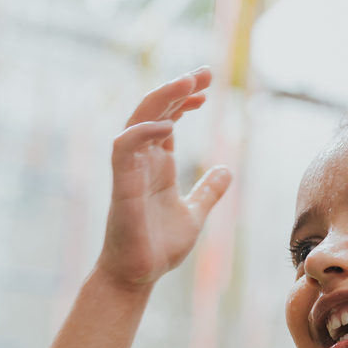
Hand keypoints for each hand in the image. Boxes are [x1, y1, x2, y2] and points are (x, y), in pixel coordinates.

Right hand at [98, 68, 231, 286]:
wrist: (139, 275)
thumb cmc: (160, 246)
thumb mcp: (195, 213)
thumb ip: (208, 191)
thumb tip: (226, 170)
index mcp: (157, 165)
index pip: (167, 119)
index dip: (184, 100)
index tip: (208, 88)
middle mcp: (141, 161)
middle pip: (154, 111)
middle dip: (177, 89)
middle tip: (204, 72)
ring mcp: (129, 171)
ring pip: (137, 120)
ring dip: (161, 98)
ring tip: (188, 83)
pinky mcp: (121, 185)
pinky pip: (124, 147)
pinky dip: (143, 131)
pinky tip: (169, 125)